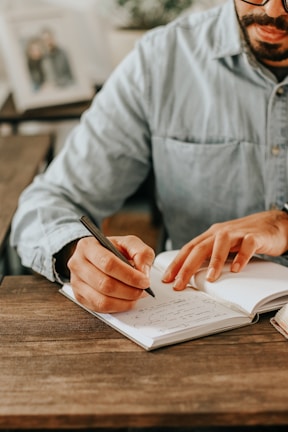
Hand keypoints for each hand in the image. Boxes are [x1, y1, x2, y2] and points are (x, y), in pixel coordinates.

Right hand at [67, 235, 154, 312]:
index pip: (108, 263)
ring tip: (137, 295)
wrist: (100, 257)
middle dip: (129, 290)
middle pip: (104, 284)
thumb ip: (141, 253)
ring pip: (102, 299)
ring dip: (125, 301)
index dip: (129, 275)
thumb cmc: (115, 249)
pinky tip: (127, 300)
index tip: (145, 281)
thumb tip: (143, 273)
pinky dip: (118, 307)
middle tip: (143, 290)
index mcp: (87, 246)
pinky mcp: (79, 297)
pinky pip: (100, 308)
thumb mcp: (130, 243)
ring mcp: (76, 282)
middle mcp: (77, 264)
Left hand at [162, 210, 287, 290]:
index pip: (189, 249)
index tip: (167, 279)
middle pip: (199, 248)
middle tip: (179, 284)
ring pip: (221, 244)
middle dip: (187, 267)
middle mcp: (220, 232)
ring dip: (214, 261)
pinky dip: (241, 257)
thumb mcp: (223, 246)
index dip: (176, 263)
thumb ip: (210, 256)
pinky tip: (236, 269)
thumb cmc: (245, 238)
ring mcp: (237, 233)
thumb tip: (193, 276)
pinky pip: (247, 246)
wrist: (273, 223)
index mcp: (210, 236)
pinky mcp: (254, 236)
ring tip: (210, 278)